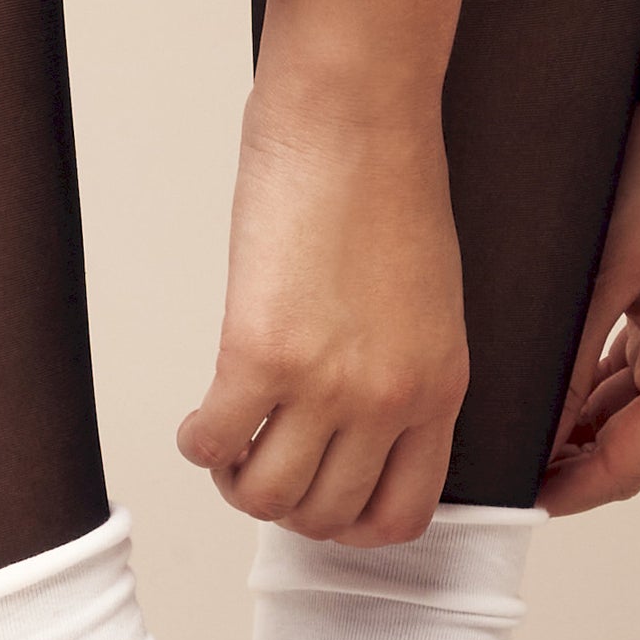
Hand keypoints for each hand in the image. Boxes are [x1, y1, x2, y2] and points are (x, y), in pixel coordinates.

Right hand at [178, 85, 469, 543]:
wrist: (356, 114)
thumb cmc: (387, 184)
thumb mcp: (428, 301)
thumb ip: (402, 371)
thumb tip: (350, 426)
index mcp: (440, 387)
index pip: (403, 513)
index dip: (351, 526)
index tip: (320, 499)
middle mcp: (389, 398)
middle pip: (327, 515)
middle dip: (286, 506)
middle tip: (259, 467)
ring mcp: (326, 382)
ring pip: (268, 498)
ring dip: (237, 483)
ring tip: (228, 445)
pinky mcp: (259, 351)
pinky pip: (215, 443)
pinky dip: (199, 444)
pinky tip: (201, 418)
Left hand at [541, 103, 639, 512]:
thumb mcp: (599, 274)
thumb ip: (563, 363)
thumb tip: (526, 434)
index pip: (630, 463)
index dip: (569, 491)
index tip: (510, 503)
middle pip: (634, 444)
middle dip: (569, 464)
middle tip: (494, 473)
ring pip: (630, 410)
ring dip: (576, 427)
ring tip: (505, 435)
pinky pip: (633, 370)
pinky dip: (589, 388)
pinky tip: (538, 388)